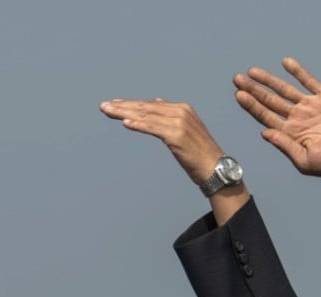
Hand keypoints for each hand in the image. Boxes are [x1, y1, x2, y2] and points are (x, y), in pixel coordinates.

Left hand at [99, 98, 223, 185]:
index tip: (114, 104)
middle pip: (146, 107)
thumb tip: (156, 103)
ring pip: (146, 115)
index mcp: (183, 108)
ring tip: (108, 111)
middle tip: (103, 106)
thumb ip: (170, 116)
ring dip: (124, 113)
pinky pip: (153, 128)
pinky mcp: (177, 135)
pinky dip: (138, 124)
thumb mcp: (186, 130)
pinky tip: (125, 122)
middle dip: (123, 106)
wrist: (217, 169)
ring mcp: (179, 122)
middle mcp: (181, 112)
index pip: (151, 104)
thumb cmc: (200, 154)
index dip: (131, 103)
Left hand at [233, 57, 320, 189]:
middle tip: (237, 79)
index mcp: (290, 133)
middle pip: (270, 101)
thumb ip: (285, 146)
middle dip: (254, 90)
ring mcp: (311, 107)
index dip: (252, 105)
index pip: (265, 116)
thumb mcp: (305, 161)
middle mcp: (297, 118)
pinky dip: (298, 72)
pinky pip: (310, 82)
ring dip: (269, 80)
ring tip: (253, 71)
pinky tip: (285, 64)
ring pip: (285, 89)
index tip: (239, 95)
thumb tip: (264, 133)